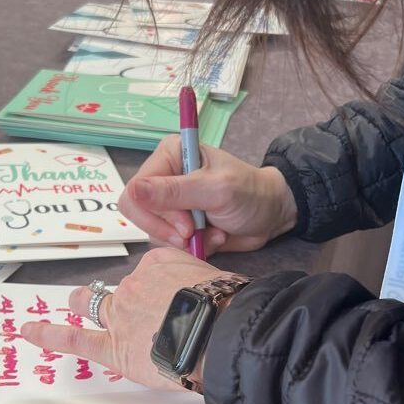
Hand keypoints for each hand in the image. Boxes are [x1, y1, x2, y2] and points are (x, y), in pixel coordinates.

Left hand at [21, 247, 224, 390]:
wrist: (220, 334)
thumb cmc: (229, 310)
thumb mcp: (223, 281)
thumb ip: (205, 283)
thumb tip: (210, 294)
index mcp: (161, 264)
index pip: (153, 272)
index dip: (163, 287)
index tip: (176, 298)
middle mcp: (135, 285)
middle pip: (124, 289)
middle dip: (127, 297)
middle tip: (140, 309)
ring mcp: (120, 315)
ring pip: (92, 304)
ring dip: (83, 304)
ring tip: (74, 304)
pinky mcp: (113, 347)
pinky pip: (75, 339)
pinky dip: (49, 334)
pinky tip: (28, 332)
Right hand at [118, 135, 296, 254]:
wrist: (271, 215)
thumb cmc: (250, 193)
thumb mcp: (215, 190)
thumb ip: (174, 192)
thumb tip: (132, 190)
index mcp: (169, 157)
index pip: (135, 190)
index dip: (156, 213)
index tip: (186, 225)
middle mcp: (164, 178)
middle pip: (140, 214)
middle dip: (170, 230)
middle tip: (195, 233)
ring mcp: (170, 204)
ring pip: (154, 233)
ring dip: (185, 240)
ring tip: (213, 232)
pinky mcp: (178, 226)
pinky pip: (169, 245)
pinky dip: (193, 247)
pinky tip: (214, 237)